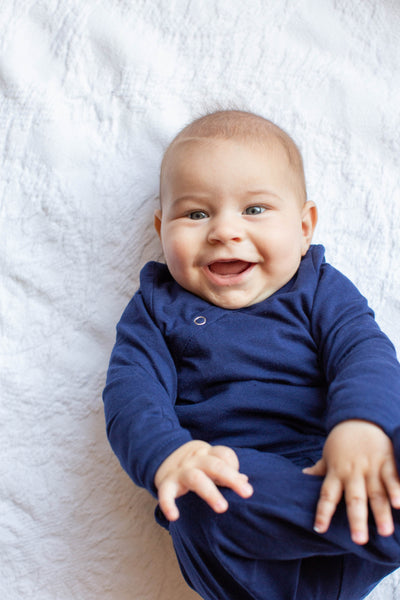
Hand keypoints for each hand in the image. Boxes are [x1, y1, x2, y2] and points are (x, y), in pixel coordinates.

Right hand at [154, 440, 252, 520]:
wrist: (163, 456)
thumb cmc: (197, 464)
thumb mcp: (211, 462)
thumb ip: (227, 471)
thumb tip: (245, 481)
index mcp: (208, 453)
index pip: (224, 454)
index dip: (234, 466)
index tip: (244, 482)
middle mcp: (195, 460)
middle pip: (215, 465)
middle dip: (231, 478)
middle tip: (248, 493)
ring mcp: (180, 471)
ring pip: (195, 478)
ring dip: (210, 493)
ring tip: (223, 508)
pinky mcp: (166, 483)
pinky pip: (165, 493)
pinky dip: (168, 504)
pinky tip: (174, 517)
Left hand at [304, 420, 399, 544]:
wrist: (361, 417)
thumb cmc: (343, 440)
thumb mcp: (328, 454)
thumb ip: (320, 468)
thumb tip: (303, 474)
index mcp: (336, 472)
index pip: (327, 495)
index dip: (323, 512)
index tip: (319, 529)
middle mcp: (353, 473)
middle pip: (354, 498)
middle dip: (357, 520)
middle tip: (359, 540)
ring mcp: (371, 467)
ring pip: (376, 493)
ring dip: (381, 512)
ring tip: (385, 532)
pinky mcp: (387, 460)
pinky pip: (393, 477)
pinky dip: (397, 490)